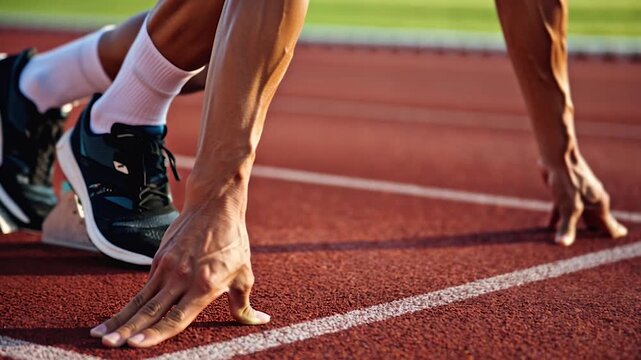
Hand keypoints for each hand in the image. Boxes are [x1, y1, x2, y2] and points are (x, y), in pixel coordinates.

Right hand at [89, 201, 269, 347]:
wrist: (214, 205)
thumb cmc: (232, 242)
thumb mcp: (244, 275)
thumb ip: (244, 305)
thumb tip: (260, 322)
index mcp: (203, 285)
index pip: (176, 317)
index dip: (155, 334)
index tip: (135, 345)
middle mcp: (181, 278)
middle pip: (150, 312)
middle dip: (126, 331)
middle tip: (107, 346)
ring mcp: (167, 267)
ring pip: (139, 301)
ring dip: (119, 320)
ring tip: (99, 336)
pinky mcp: (158, 258)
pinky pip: (143, 288)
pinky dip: (129, 305)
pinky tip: (115, 319)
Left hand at [540, 157, 627, 245]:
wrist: (557, 156)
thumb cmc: (568, 180)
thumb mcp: (568, 207)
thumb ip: (566, 227)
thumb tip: (563, 244)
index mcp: (599, 205)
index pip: (609, 225)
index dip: (614, 233)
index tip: (620, 238)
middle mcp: (592, 200)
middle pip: (595, 221)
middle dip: (595, 232)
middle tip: (598, 244)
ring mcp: (579, 195)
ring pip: (579, 215)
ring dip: (575, 226)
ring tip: (575, 239)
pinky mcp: (565, 191)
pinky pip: (563, 209)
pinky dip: (558, 218)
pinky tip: (549, 227)